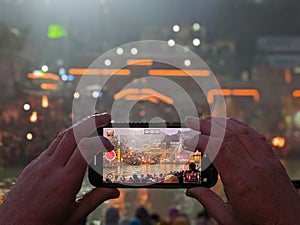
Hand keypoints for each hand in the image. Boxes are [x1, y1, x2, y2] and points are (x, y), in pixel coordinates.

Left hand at [0, 113, 118, 224]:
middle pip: (72, 133)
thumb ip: (95, 199)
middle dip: (92, 121)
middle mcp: (51, 168)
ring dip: (78, 127)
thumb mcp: (74, 216)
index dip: (101, 141)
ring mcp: (39, 165)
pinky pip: (51, 146)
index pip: (86, 148)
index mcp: (65, 181)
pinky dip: (66, 140)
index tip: (110, 146)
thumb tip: (114, 191)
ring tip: (92, 125)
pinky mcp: (32, 166)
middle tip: (106, 116)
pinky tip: (74, 145)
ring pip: (61, 137)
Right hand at [184, 117, 299, 224]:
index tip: (187, 139)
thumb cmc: (261, 224)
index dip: (199, 140)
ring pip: (241, 131)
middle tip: (192, 121)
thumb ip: (207, 201)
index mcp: (240, 181)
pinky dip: (240, 126)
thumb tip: (191, 190)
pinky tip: (230, 124)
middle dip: (206, 125)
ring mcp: (265, 161)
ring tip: (207, 120)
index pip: (217, 149)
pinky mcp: (272, 159)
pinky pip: (255, 136)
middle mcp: (253, 167)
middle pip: (227, 135)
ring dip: (222, 122)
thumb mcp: (228, 218)